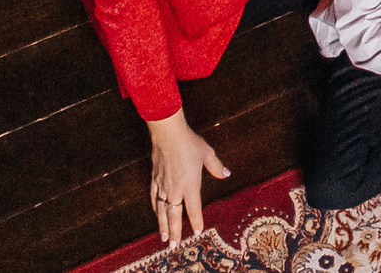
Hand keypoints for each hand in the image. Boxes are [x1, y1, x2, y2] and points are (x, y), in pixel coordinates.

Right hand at [146, 109, 227, 246]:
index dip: (196, 221)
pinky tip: (157, 213)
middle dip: (175, 232)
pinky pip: (154, 198)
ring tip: (164, 238)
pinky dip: (156, 207)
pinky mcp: (154, 179)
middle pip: (174, 216)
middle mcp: (175, 189)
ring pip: (162, 211)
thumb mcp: (207, 153)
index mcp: (190, 185)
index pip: (193, 209)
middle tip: (174, 246)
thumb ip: (216, 167)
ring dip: (163, 225)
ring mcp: (163, 186)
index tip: (197, 232)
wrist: (168, 134)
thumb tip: (226, 174)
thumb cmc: (189, 143)